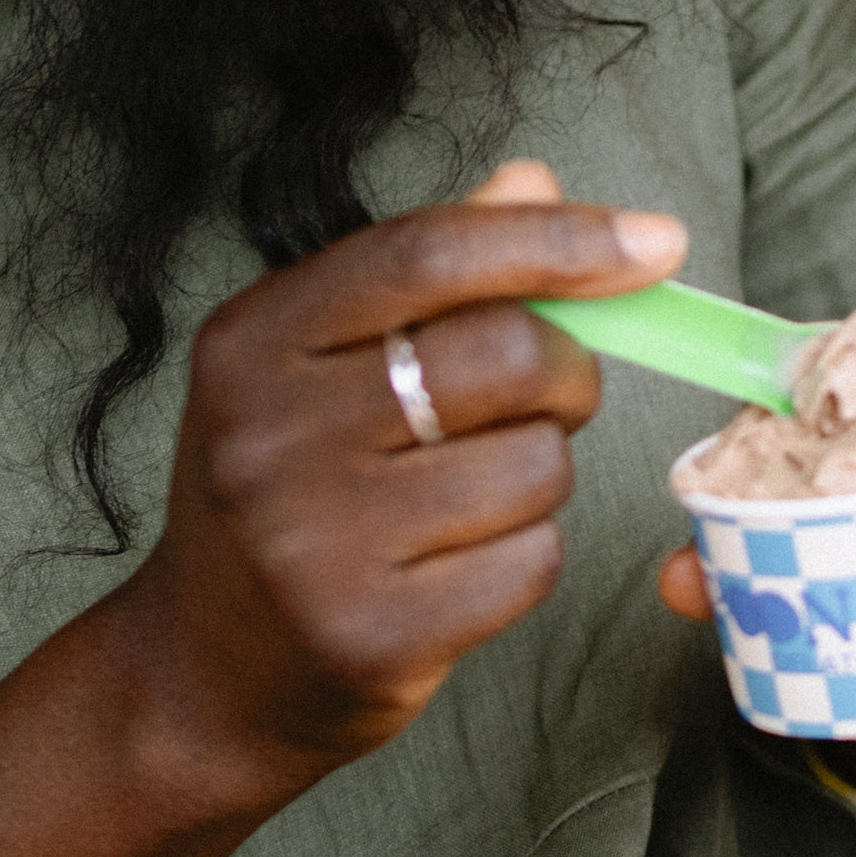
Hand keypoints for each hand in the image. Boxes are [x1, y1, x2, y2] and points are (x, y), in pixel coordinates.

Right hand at [112, 160, 686, 812]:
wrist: (201, 675)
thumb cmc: (286, 488)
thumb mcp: (318, 362)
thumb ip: (425, 270)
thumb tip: (534, 182)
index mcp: (255, 339)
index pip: (430, 253)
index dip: (558, 239)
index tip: (654, 243)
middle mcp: (270, 434)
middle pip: (504, 353)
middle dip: (566, 369)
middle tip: (548, 393)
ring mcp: (313, 543)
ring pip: (536, 464)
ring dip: (542, 470)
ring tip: (476, 490)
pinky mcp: (370, 635)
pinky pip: (532, 562)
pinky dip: (528, 555)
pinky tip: (462, 564)